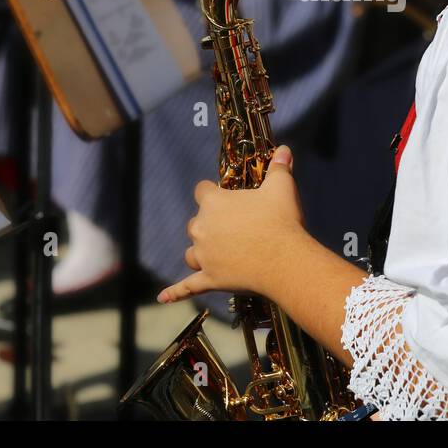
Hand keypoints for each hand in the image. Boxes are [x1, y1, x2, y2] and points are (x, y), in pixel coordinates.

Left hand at [158, 146, 307, 302]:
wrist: (284, 260)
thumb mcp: (281, 188)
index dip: (213, 193)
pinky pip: (187, 286)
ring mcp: (204, 255)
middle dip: (210, 224)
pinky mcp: (209, 279)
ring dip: (201, 251)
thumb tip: (284, 150)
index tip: (226, 197)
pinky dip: (175, 292)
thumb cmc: (280, 220)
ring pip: (192, 252)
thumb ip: (279, 168)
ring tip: (217, 253)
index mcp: (214, 203)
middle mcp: (202, 228)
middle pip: (196, 222)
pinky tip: (163, 297)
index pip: (202, 190)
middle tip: (234, 228)